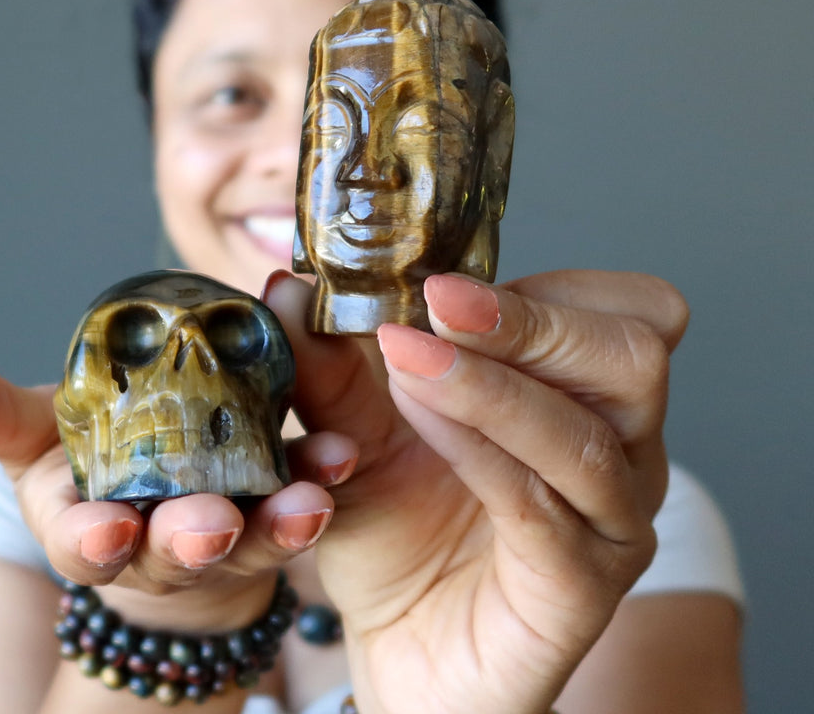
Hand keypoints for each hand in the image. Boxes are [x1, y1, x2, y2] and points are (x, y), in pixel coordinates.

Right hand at [0, 356, 356, 626]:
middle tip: (216, 524)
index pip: (86, 545)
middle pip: (176, 550)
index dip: (93, 541)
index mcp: (89, 528)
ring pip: (254, 535)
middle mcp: (159, 545)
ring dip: (283, 519)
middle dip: (194, 538)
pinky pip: (302, 499)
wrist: (156, 489)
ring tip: (312, 498)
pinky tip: (344, 454)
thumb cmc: (91, 460)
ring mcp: (225, 536)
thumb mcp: (34, 436)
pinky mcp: (276, 512)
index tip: (107, 533)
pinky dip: (323, 479)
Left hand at [262, 269, 687, 713]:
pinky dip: (480, 449)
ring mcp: (610, 523)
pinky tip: (421, 417)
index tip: (442, 277)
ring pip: (585, 432)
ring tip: (407, 357)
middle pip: (632, 356)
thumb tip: (291, 286)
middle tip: (438, 301)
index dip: (543, 287)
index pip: (620, 312)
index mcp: (584, 396)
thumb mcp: (354, 432)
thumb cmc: (398, 533)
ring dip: (490, 384)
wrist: (402, 646)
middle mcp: (620, 452)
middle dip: (529, 320)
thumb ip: (331, 364)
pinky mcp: (582, 587)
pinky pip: (543, 507)